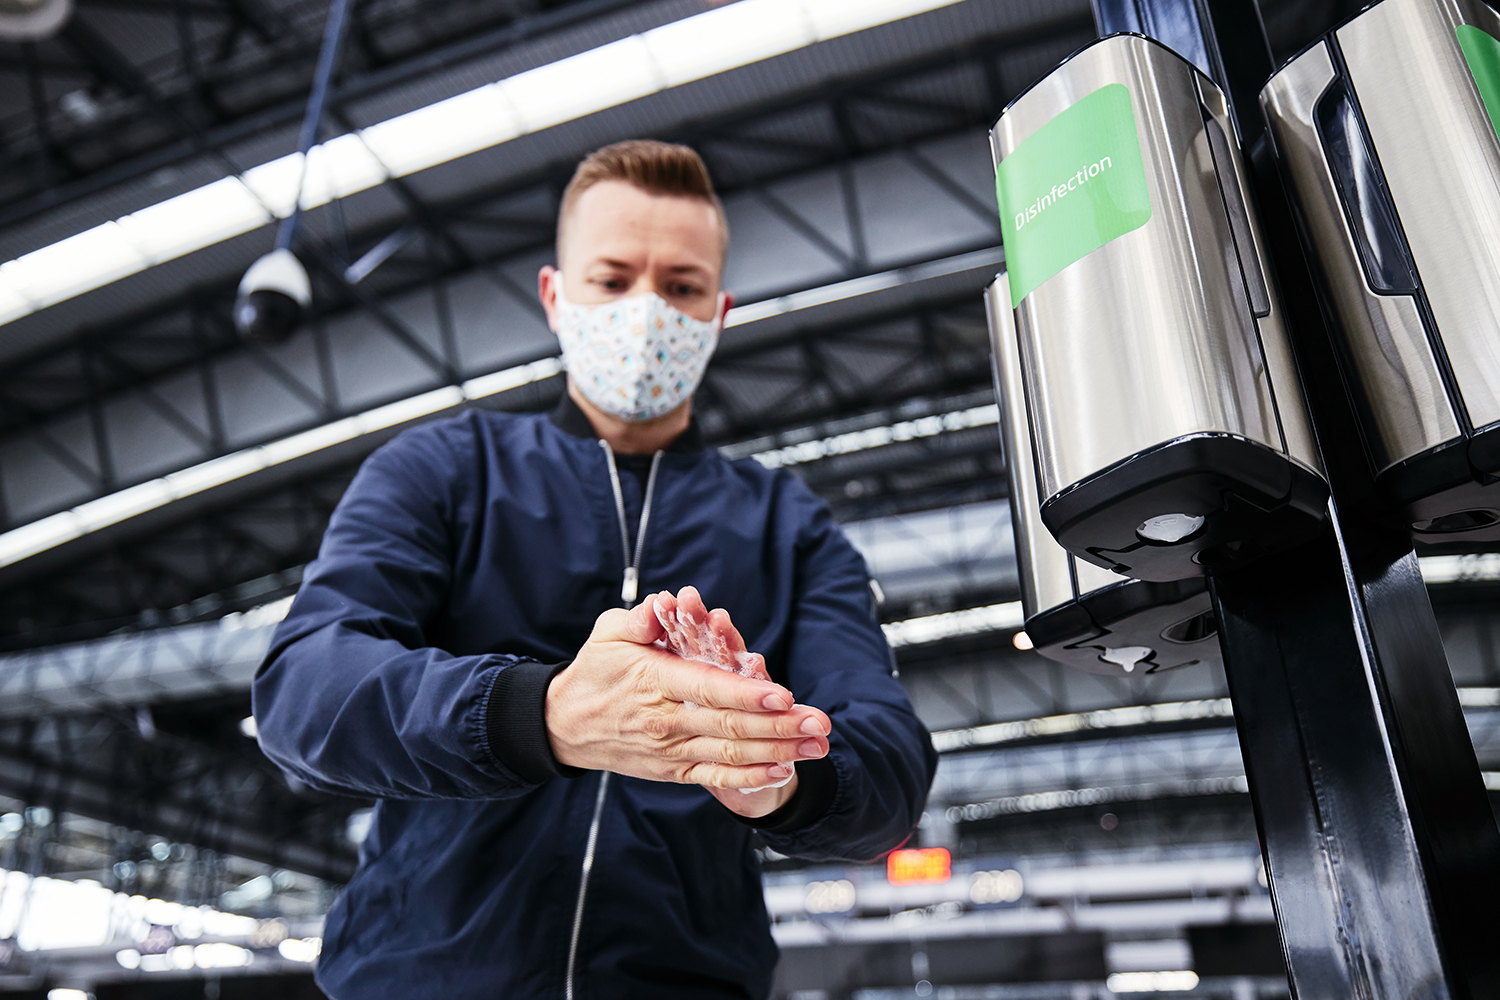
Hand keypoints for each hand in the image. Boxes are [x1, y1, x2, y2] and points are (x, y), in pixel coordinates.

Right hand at [546, 592, 830, 788]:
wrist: (564, 725)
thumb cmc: (595, 671)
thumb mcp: (607, 634)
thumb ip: (638, 619)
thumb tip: (662, 602)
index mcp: (654, 681)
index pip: (707, 690)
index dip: (747, 695)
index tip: (783, 695)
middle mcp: (665, 720)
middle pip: (729, 727)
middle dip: (780, 727)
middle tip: (820, 724)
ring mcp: (670, 750)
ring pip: (730, 755)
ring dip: (778, 751)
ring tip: (816, 747)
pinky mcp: (672, 770)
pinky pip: (716, 777)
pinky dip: (750, 777)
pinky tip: (783, 770)